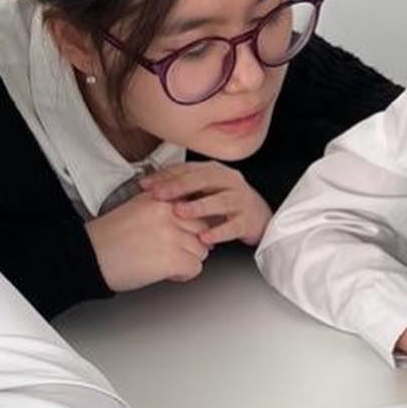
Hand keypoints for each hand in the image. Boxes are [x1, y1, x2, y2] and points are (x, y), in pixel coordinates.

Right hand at [88, 188, 213, 290]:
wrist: (88, 257)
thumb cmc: (107, 237)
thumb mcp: (137, 210)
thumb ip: (165, 210)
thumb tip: (193, 222)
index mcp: (159, 198)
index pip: (195, 205)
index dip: (190, 223)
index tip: (183, 231)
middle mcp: (168, 213)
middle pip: (203, 227)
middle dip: (191, 242)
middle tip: (172, 250)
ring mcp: (172, 235)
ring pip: (201, 249)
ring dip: (187, 259)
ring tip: (165, 262)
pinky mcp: (171, 259)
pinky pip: (196, 267)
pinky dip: (183, 274)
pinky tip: (166, 273)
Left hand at [141, 162, 271, 248]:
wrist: (260, 217)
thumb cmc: (226, 203)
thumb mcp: (204, 190)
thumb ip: (181, 187)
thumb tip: (148, 186)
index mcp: (215, 172)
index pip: (188, 169)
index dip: (166, 176)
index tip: (146, 185)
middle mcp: (229, 182)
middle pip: (204, 179)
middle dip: (179, 186)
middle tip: (160, 195)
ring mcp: (241, 200)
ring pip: (221, 201)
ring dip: (199, 206)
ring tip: (181, 212)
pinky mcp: (248, 221)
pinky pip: (233, 226)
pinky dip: (219, 232)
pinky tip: (205, 238)